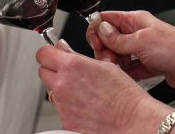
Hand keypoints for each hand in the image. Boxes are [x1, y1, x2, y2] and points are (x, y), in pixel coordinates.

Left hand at [36, 40, 174, 133]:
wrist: (132, 120)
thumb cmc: (124, 94)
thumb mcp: (105, 65)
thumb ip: (79, 58)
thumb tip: (66, 52)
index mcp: (72, 66)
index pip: (43, 53)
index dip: (49, 52)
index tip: (54, 54)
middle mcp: (62, 85)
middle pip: (43, 71)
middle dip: (53, 69)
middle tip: (67, 71)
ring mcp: (62, 105)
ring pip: (51, 91)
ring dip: (61, 88)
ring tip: (82, 91)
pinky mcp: (65, 122)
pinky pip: (60, 109)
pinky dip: (69, 106)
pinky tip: (86, 106)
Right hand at [86, 11, 174, 91]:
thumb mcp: (141, 42)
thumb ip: (118, 39)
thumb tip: (100, 29)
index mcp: (135, 20)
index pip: (108, 19)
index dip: (97, 29)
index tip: (94, 43)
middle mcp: (137, 33)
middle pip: (110, 39)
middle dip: (105, 50)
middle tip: (109, 59)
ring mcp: (143, 49)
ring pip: (119, 55)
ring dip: (115, 63)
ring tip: (118, 69)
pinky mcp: (148, 65)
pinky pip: (130, 69)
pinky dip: (126, 73)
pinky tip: (125, 77)